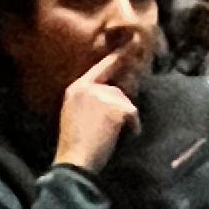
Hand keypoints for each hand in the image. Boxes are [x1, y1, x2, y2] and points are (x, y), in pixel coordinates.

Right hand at [53, 53, 139, 172]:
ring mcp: (102, 96)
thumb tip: (117, 93)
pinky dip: (132, 128)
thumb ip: (91, 99)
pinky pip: (133, 114)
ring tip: (110, 137)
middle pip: (117, 90)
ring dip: (125, 120)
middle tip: (109, 129)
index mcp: (76, 89)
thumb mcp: (76, 114)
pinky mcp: (115, 108)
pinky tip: (120, 138)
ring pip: (126, 103)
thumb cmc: (75, 145)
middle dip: (121, 107)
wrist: (74, 162)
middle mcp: (88, 87)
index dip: (116, 59)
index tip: (131, 45)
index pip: (100, 68)